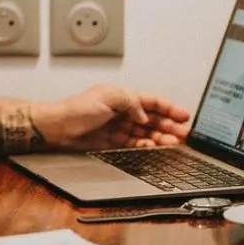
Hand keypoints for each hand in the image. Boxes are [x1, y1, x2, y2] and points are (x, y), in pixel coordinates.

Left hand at [37, 85, 190, 151]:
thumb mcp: (107, 97)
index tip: (184, 116)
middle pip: (153, 118)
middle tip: (184, 134)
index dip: (169, 108)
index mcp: (124, 97)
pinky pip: (136, 143)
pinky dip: (146, 146)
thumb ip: (130, 102)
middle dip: (170, 125)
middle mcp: (124, 111)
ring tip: (174, 143)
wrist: (59, 128)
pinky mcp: (114, 142)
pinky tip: (154, 148)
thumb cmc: (77, 109)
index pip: (152, 101)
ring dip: (161, 137)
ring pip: (147, 132)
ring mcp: (120, 127)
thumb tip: (144, 114)